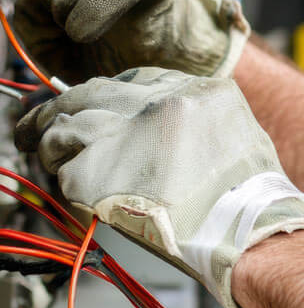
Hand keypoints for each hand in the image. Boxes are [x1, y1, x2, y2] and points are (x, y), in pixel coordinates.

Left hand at [14, 67, 303, 307]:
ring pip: (67, 124)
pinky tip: (76, 190)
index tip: (102, 107)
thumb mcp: (238, 131)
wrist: (249, 229)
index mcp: (198, 89)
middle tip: (48, 119)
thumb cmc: (251, 194)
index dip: (113, 95)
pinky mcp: (100, 171)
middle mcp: (160, 101)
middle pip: (94, 91)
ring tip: (48, 152)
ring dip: (54, 141)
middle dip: (68, 106)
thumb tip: (160, 127)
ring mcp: (127, 132)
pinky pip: (66, 170)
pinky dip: (66, 179)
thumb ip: (197, 117)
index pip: (136, 78)